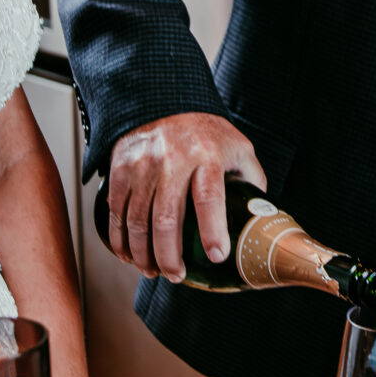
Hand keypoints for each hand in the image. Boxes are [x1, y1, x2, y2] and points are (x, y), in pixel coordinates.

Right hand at [106, 113, 264, 280]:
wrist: (163, 100)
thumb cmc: (206, 131)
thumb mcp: (238, 146)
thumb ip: (250, 178)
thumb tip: (259, 214)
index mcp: (207, 155)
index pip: (209, 198)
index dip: (212, 231)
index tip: (216, 256)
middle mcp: (173, 160)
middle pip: (167, 218)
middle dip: (169, 256)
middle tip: (175, 276)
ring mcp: (143, 164)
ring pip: (137, 220)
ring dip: (142, 254)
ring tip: (152, 271)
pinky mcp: (121, 167)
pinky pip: (116, 210)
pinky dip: (119, 239)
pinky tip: (127, 255)